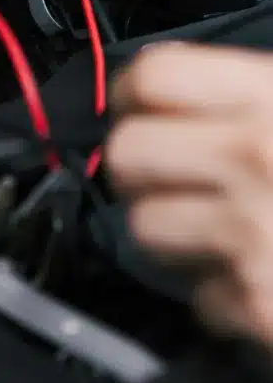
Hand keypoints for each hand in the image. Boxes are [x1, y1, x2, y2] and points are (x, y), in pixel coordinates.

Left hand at [106, 42, 272, 347]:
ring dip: (172, 233)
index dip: (136, 91)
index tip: (139, 105)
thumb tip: (176, 93)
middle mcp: (254, 159)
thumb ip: (253, 100)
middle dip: (139, 168)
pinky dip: (218, 294)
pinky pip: (195, 296)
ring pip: (143, 227)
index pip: (155, 74)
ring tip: (220, 230)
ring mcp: (250, 237)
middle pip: (126, 153)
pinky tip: (256, 278)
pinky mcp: (256, 307)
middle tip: (171, 174)